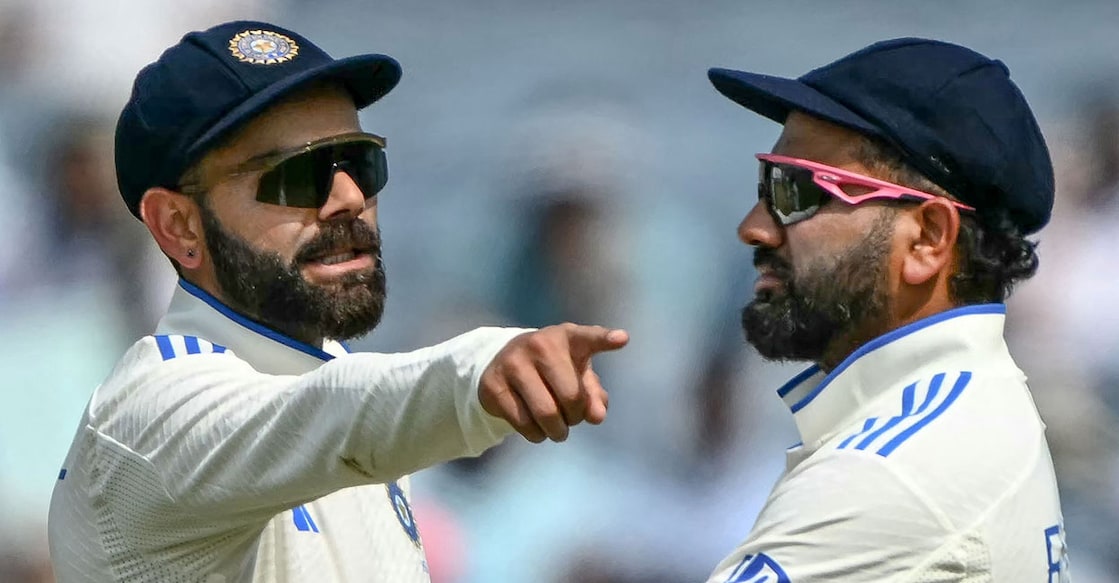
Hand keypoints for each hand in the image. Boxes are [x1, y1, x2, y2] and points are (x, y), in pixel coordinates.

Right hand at [479, 323, 628, 442]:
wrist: (503, 362)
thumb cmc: (553, 369)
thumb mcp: (577, 375)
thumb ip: (594, 395)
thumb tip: (596, 416)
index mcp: (567, 337)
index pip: (588, 338)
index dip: (605, 339)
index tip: (621, 339)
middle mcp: (539, 345)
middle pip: (571, 396)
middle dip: (576, 417)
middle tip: (572, 419)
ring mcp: (513, 363)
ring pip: (546, 414)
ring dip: (557, 431)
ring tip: (557, 429)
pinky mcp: (493, 386)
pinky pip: (523, 423)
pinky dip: (536, 435)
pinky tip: (536, 428)